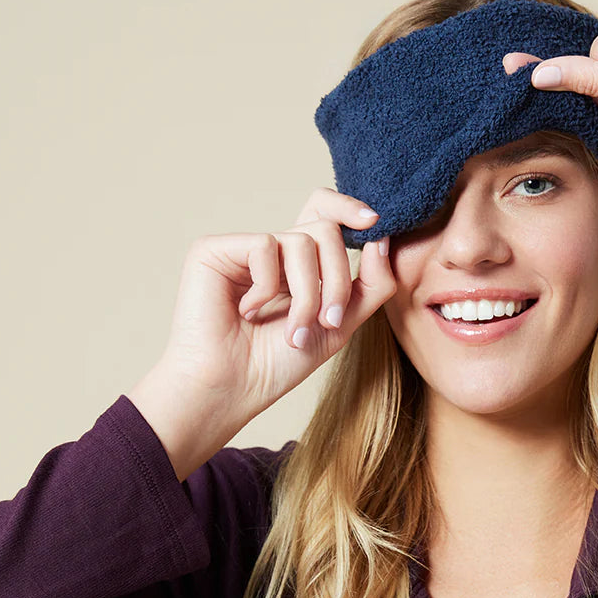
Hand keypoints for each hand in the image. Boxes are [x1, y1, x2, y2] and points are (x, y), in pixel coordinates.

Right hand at [162, 190, 395, 414]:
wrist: (234, 389)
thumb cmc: (278, 364)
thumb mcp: (340, 324)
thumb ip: (370, 285)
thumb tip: (383, 238)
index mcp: (298, 264)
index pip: (325, 214)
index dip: (348, 209)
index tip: (374, 222)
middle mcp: (272, 250)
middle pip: (325, 230)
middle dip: (337, 281)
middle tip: (329, 322)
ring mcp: (243, 248)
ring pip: (303, 242)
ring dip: (308, 296)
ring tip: (294, 333)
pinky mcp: (214, 249)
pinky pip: (265, 246)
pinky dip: (267, 288)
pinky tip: (247, 312)